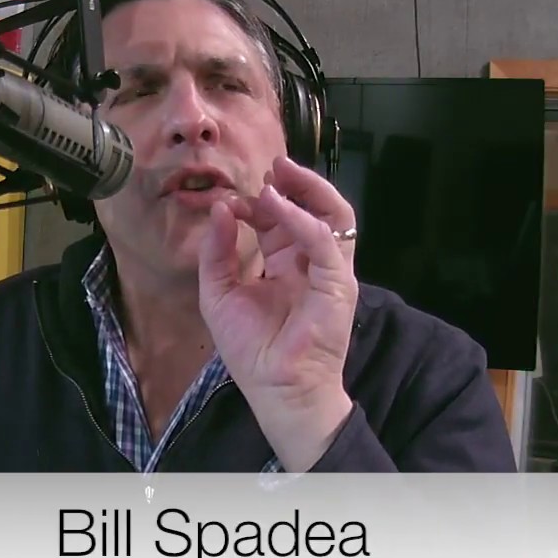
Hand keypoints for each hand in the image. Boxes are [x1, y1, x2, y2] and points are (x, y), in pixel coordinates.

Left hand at [198, 156, 359, 471]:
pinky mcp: (339, 285)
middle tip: (273, 167)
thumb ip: (218, 252)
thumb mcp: (219, 293)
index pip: (280, 221)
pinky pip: (327, 243)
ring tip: (283, 174)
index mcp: (286, 266)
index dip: (258, 205)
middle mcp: (311, 264)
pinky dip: (304, 220)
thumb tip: (221, 209)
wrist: (275, 390)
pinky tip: (279, 207)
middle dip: (295, 184)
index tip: (232, 202)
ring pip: (334, 216)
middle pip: (314, 209)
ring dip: (310, 190)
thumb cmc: (251, 351)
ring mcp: (329, 272)